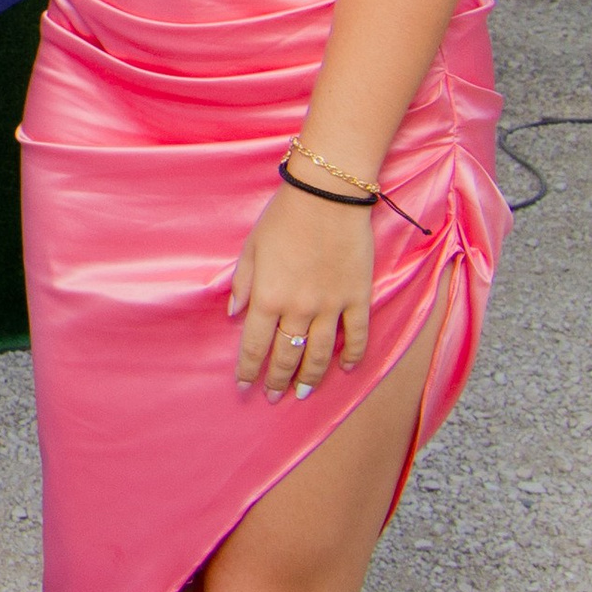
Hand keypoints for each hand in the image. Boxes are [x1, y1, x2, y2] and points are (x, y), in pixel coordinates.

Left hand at [230, 182, 376, 400]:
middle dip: (277, 381)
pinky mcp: (358, 297)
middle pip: (287, 356)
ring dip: (311, 378)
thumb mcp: (251, 248)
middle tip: (273, 397)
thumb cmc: (283, 217)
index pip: (255, 345)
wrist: (328, 195)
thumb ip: (243, 284)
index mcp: (267, 297)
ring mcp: (331, 306)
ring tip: (302, 394)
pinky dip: (352, 356)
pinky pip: (357, 336)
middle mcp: (298, 309)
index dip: (248, 369)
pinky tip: (346, 369)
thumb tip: (234, 314)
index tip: (244, 386)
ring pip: (320, 354)